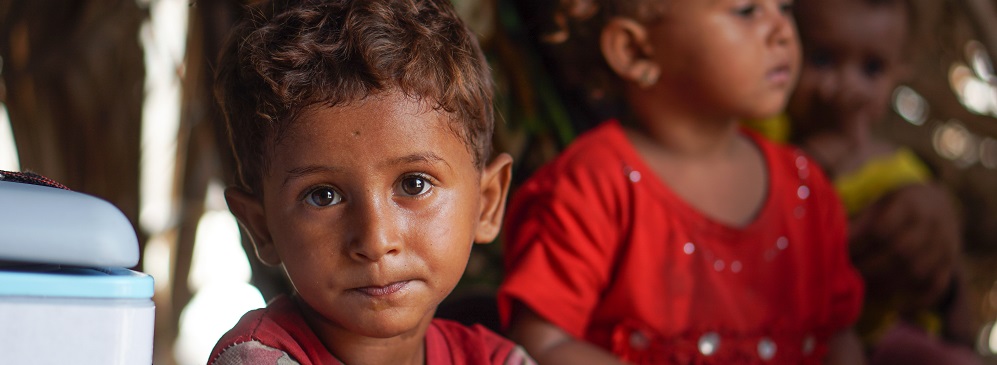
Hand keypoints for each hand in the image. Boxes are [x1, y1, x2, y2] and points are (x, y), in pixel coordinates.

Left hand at [848, 183, 961, 313]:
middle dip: (869, 267)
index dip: (858, 242)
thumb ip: (860, 218)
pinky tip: (897, 308)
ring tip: (863, 291)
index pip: (882, 227)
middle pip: (899, 252)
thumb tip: (829, 237)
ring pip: (917, 271)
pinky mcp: (949, 264)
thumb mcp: (880, 201)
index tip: (839, 251)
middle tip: (847, 275)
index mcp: (909, 204)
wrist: (937, 204)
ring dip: (887, 285)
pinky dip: (918, 300)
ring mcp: (944, 246)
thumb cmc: (895, 205)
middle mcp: (931, 225)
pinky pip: (937, 286)